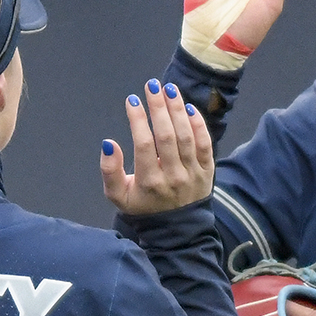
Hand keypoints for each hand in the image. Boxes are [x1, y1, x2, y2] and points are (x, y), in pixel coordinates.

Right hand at [100, 80, 213, 214]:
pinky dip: (199, 125)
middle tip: (152, 85)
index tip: (132, 100)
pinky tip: (189, 107)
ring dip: (178, 109)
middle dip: (159, 107)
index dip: (138, 120)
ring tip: (169, 89)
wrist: (176, 229)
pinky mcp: (207, 171)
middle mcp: (173, 177)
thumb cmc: (143, 206)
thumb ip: (109, 171)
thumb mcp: (118, 196)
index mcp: (149, 182)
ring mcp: (192, 174)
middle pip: (167, 136)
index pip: (144, 145)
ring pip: (186, 136)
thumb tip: (108, 143)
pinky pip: (205, 145)